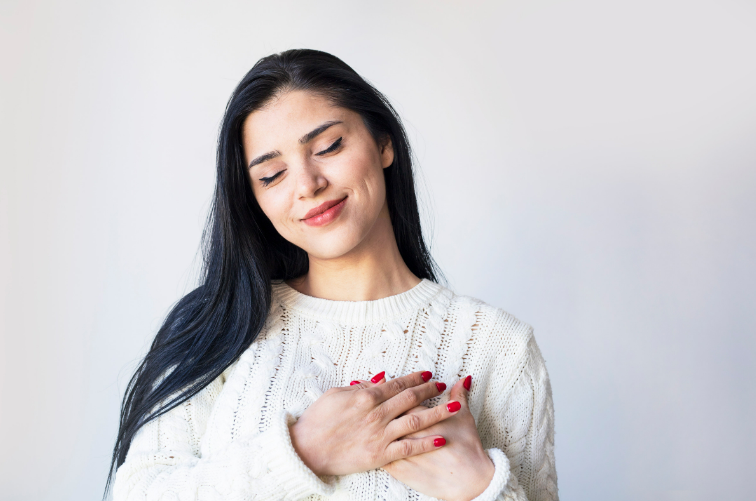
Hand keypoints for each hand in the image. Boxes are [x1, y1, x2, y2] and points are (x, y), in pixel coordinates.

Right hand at [289, 370, 460, 475]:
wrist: (307, 449)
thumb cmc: (318, 420)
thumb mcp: (336, 394)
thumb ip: (360, 387)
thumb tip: (380, 378)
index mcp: (366, 397)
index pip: (397, 384)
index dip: (415, 378)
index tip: (428, 375)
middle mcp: (377, 414)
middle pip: (410, 398)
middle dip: (430, 391)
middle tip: (443, 386)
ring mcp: (380, 435)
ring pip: (416, 420)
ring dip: (437, 413)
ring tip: (455, 408)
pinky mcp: (381, 454)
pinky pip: (409, 448)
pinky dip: (426, 443)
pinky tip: (441, 438)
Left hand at [382, 376, 494, 500]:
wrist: (469, 480)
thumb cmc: (467, 448)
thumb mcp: (464, 417)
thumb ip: (459, 395)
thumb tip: (462, 380)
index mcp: (419, 417)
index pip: (404, 399)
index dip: (403, 394)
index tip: (403, 392)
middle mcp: (405, 432)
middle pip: (389, 414)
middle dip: (387, 408)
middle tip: (387, 405)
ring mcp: (399, 451)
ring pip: (381, 434)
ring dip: (379, 427)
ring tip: (380, 423)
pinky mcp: (397, 468)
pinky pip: (380, 455)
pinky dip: (378, 447)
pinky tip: (378, 442)